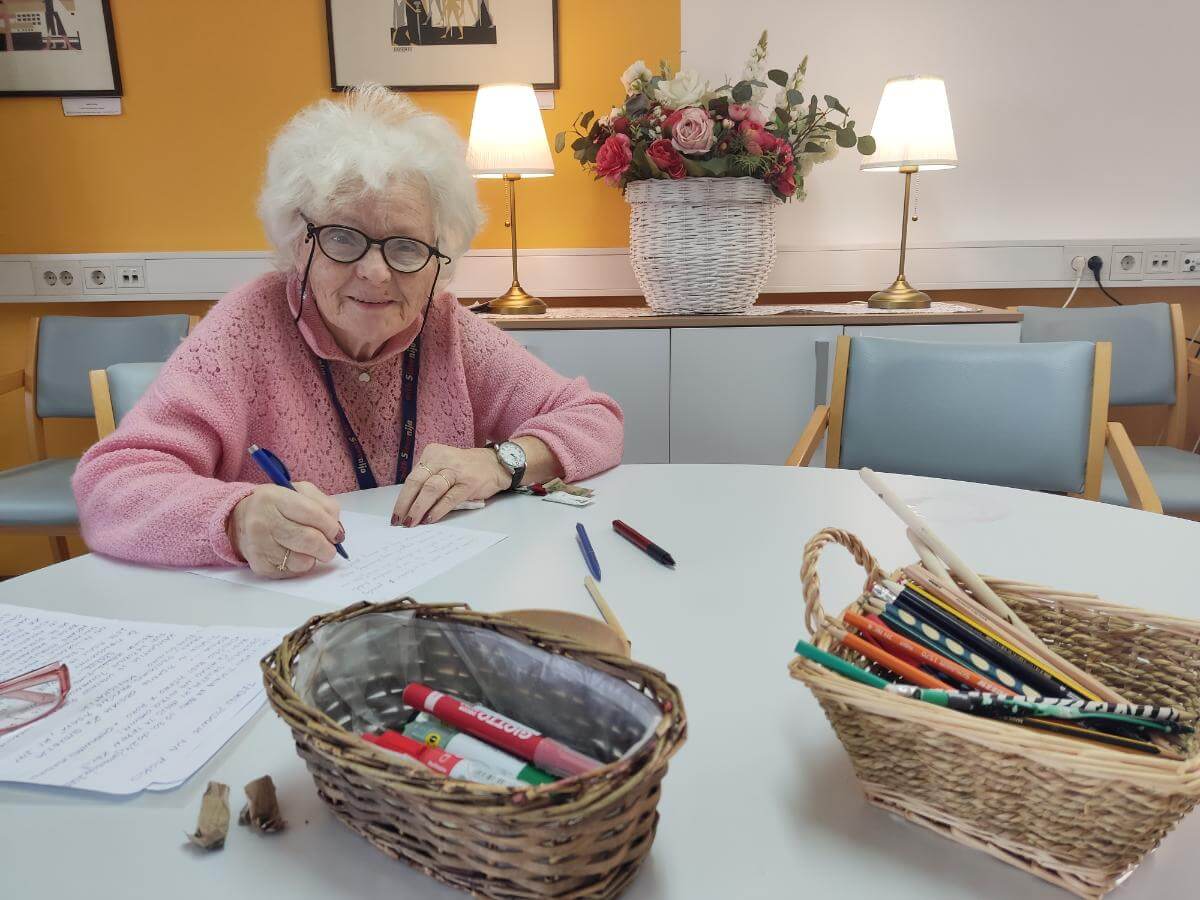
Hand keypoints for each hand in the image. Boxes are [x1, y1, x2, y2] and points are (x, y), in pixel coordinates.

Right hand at [228, 482, 342, 577]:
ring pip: (302, 561)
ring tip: (309, 550)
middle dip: (327, 547)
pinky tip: (294, 555)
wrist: (239, 520)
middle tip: (329, 548)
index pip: (311, 513)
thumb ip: (323, 504)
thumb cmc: (276, 505)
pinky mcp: (259, 565)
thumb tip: (337, 529)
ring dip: (313, 558)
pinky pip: (292, 572)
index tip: (337, 534)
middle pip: (308, 540)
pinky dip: (300, 566)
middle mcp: (262, 521)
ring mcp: (258, 545)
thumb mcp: (298, 491)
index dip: (330, 526)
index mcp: (273, 498)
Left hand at [391, 443, 508, 526]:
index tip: (396, 514)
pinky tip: (430, 519)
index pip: (412, 477)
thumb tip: (410, 507)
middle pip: (417, 482)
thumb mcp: (444, 466)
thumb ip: (428, 481)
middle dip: (406, 504)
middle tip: (399, 521)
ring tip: (412, 522)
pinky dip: (438, 510)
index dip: (402, 498)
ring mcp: (456, 470)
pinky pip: (449, 498)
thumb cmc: (465, 468)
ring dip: (419, 508)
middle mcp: (443, 459)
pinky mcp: (469, 483)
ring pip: (431, 490)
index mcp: (432, 454)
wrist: (496, 464)